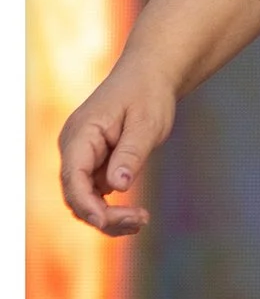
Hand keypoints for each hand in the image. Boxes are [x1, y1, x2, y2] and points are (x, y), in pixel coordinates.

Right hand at [58, 62, 177, 233]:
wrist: (147, 78)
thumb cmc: (147, 95)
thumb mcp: (146, 123)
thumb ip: (131, 153)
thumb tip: (118, 186)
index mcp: (81, 134)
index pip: (73, 176)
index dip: (85, 203)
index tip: (105, 220)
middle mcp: (74, 148)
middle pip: (76, 194)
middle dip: (103, 215)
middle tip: (141, 219)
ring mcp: (82, 159)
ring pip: (84, 200)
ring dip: (109, 217)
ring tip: (142, 220)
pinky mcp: (94, 166)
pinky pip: (95, 196)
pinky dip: (113, 210)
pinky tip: (136, 216)